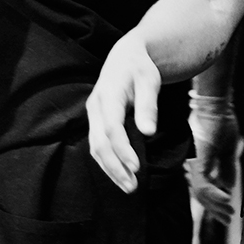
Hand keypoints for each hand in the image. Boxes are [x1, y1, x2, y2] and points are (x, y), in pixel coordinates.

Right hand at [87, 31, 159, 192]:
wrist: (125, 57)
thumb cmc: (140, 68)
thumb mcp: (150, 81)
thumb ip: (148, 106)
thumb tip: (149, 132)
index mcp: (109, 95)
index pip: (112, 128)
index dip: (122, 150)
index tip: (136, 167)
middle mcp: (96, 107)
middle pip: (100, 143)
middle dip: (115, 167)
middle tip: (133, 186)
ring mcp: (93, 114)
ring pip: (95, 147)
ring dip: (110, 169)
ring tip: (129, 186)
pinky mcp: (96, 121)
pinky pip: (97, 145)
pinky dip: (107, 162)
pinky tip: (120, 174)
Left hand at [186, 94, 236, 222]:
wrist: (216, 106)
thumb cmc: (222, 122)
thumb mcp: (228, 150)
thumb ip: (227, 169)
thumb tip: (229, 186)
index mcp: (199, 164)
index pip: (203, 190)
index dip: (213, 204)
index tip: (225, 214)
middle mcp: (193, 167)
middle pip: (200, 196)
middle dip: (214, 210)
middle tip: (227, 221)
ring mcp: (194, 164)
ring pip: (200, 194)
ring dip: (215, 206)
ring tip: (228, 214)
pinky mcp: (198, 161)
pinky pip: (203, 185)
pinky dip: (214, 195)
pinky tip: (225, 200)